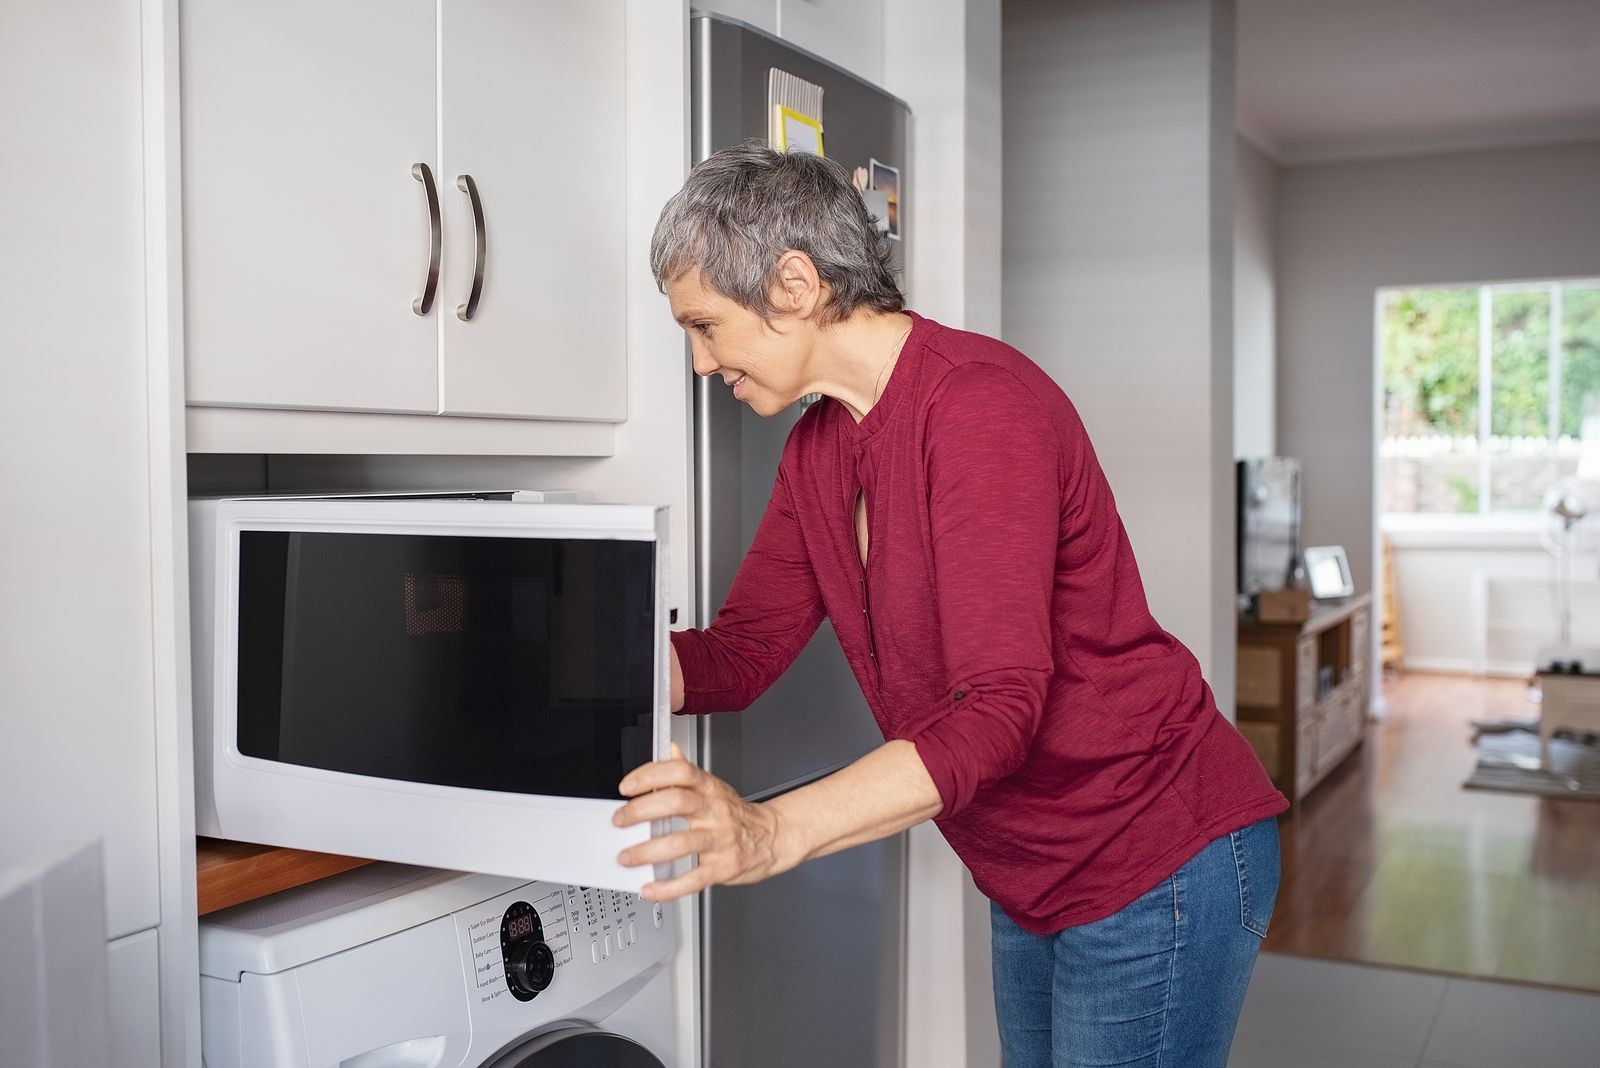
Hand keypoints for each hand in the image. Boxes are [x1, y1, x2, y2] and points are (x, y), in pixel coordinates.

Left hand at [614, 742, 797, 900]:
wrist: (772, 838)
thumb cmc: (737, 815)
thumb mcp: (714, 787)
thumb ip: (688, 771)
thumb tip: (670, 750)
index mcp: (709, 789)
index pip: (679, 771)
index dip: (650, 774)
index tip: (627, 786)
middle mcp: (714, 811)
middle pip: (676, 801)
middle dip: (641, 810)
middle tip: (620, 820)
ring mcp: (719, 839)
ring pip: (680, 842)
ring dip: (647, 851)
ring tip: (626, 857)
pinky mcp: (723, 867)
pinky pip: (693, 878)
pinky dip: (668, 887)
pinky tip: (650, 888)